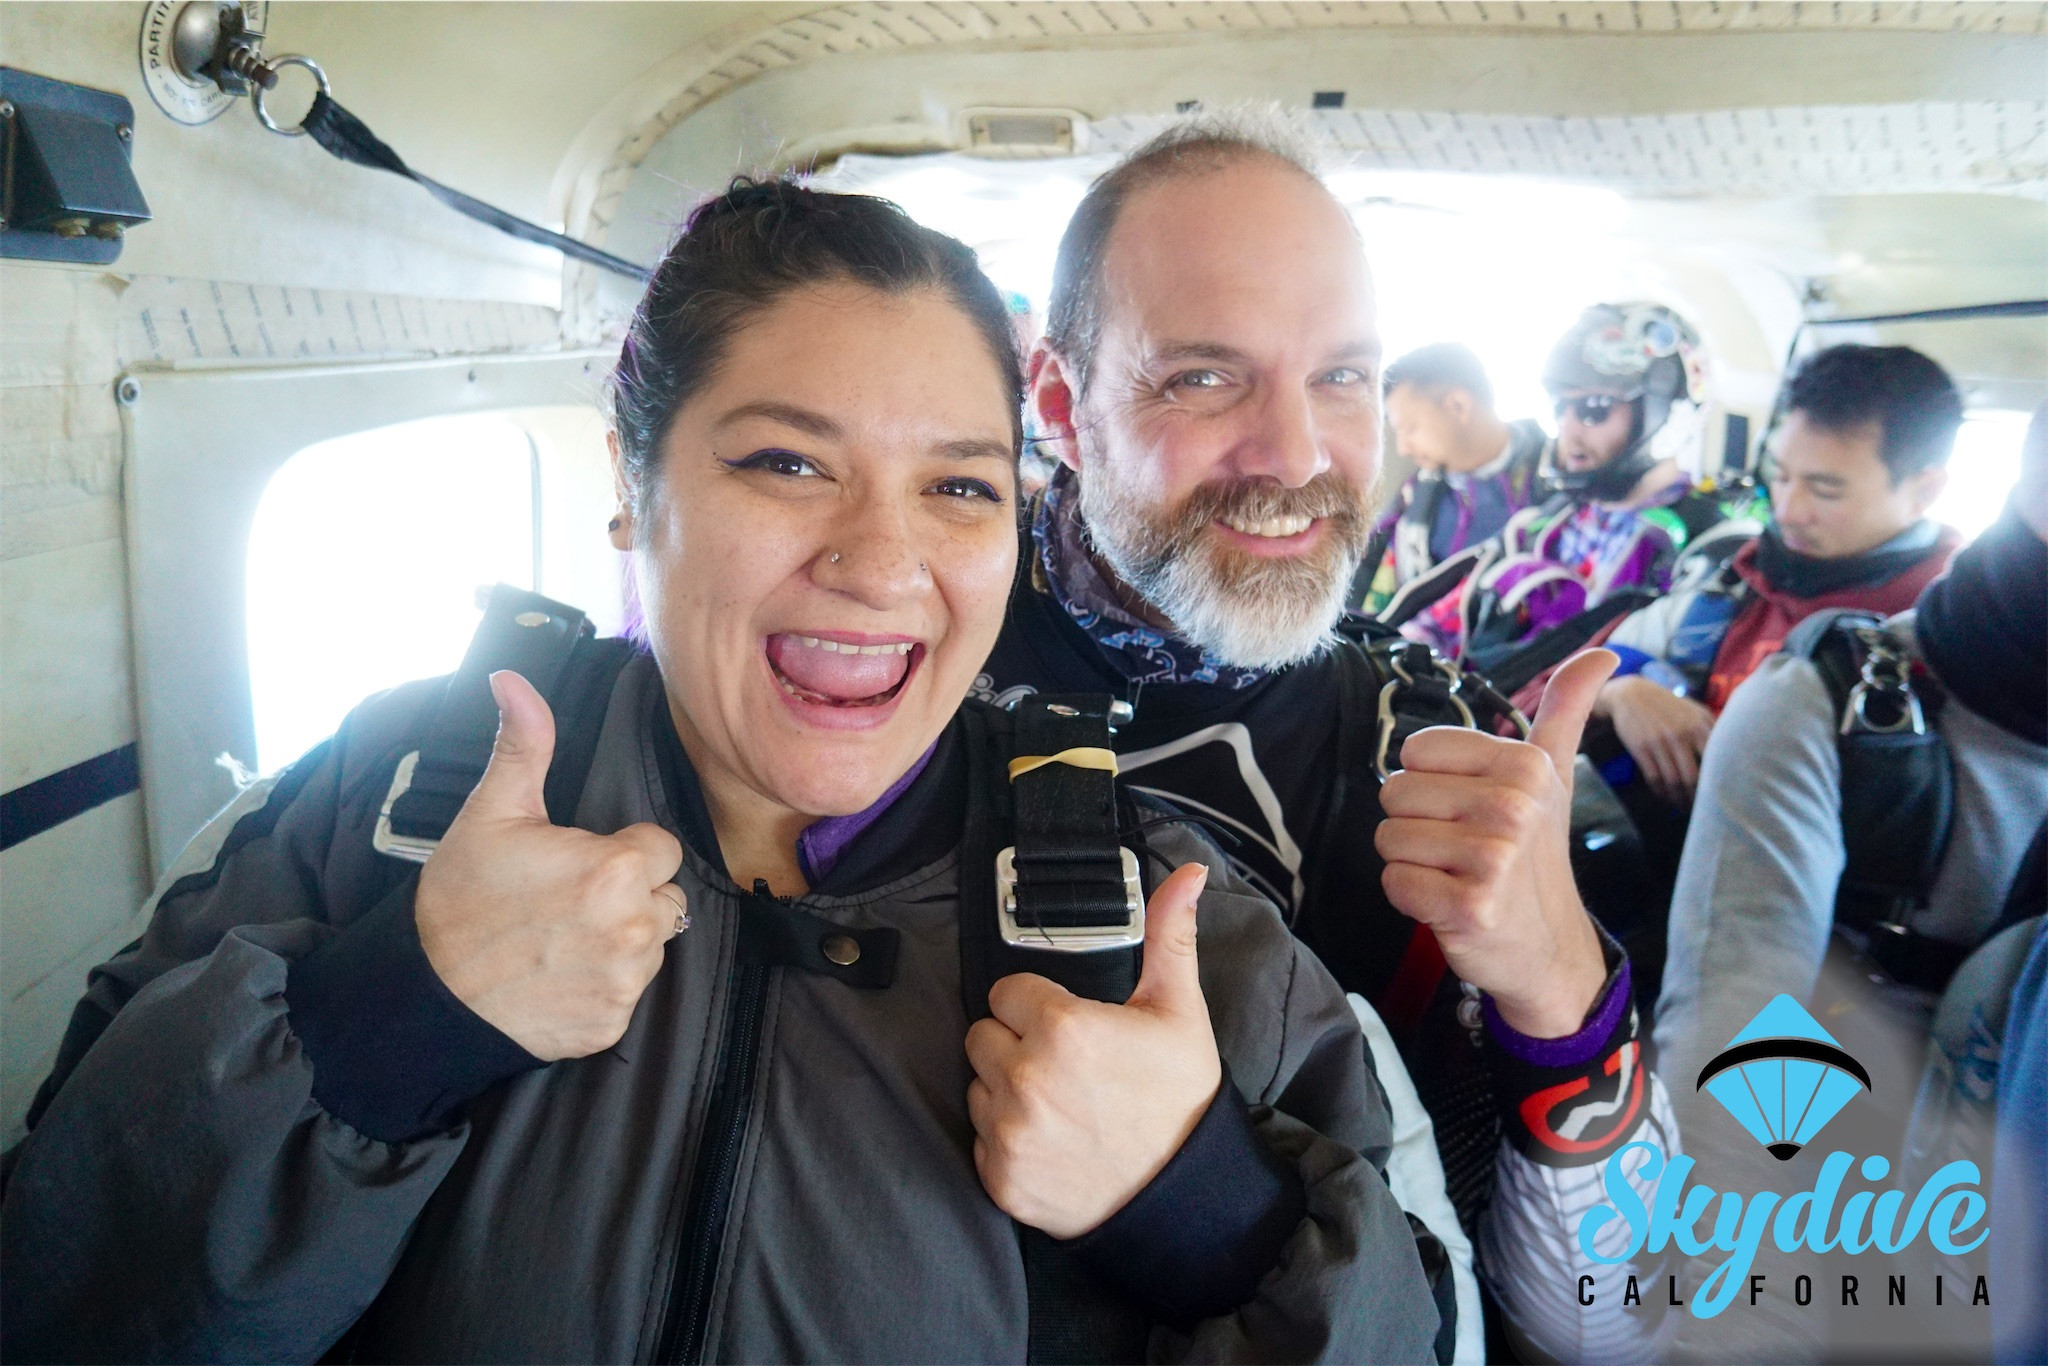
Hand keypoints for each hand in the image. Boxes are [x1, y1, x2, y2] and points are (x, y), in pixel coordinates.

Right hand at [415, 671, 685, 1059]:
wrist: (428, 995)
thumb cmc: (461, 899)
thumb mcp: (492, 813)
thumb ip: (524, 744)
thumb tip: (513, 679)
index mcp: (617, 869)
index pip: (660, 847)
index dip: (622, 851)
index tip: (579, 863)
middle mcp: (634, 928)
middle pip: (664, 897)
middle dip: (628, 895)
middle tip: (566, 902)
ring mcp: (626, 981)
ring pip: (653, 944)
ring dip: (621, 940)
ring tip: (560, 938)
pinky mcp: (612, 1023)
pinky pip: (629, 991)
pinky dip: (602, 985)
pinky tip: (558, 975)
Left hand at [965, 862, 1220, 1237]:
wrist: (1184, 1196)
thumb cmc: (1180, 1099)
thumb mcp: (1180, 1011)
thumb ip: (1168, 936)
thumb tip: (1187, 872)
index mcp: (1063, 1027)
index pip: (1006, 992)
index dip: (1038, 1007)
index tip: (1069, 1027)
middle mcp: (1026, 1078)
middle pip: (983, 1036)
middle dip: (1016, 1045)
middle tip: (1066, 1067)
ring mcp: (1009, 1132)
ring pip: (976, 1087)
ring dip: (1005, 1092)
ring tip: (1060, 1105)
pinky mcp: (1001, 1178)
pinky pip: (978, 1141)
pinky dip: (1005, 1141)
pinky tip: (1050, 1141)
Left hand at [1376, 649, 1616, 1038]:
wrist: (1548, 948)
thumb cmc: (1536, 855)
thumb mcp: (1554, 777)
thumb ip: (1566, 710)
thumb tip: (1602, 654)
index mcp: (1525, 766)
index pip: (1415, 751)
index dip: (1429, 784)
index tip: (1468, 808)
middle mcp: (1513, 806)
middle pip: (1394, 793)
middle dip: (1416, 824)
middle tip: (1459, 848)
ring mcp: (1494, 858)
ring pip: (1388, 838)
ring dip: (1411, 861)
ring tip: (1454, 874)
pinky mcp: (1470, 906)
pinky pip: (1394, 882)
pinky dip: (1410, 897)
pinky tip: (1448, 903)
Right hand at [1598, 674, 1715, 803]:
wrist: (1631, 694)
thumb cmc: (1668, 705)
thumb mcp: (1694, 710)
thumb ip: (1713, 727)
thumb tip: (1734, 750)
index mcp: (1698, 726)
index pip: (1714, 762)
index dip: (1717, 783)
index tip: (1719, 796)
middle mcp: (1680, 734)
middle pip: (1692, 777)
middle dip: (1696, 798)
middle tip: (1700, 809)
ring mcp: (1659, 742)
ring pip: (1672, 780)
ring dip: (1677, 798)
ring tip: (1682, 806)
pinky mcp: (1640, 748)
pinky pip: (1653, 777)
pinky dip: (1660, 791)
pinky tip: (1664, 796)